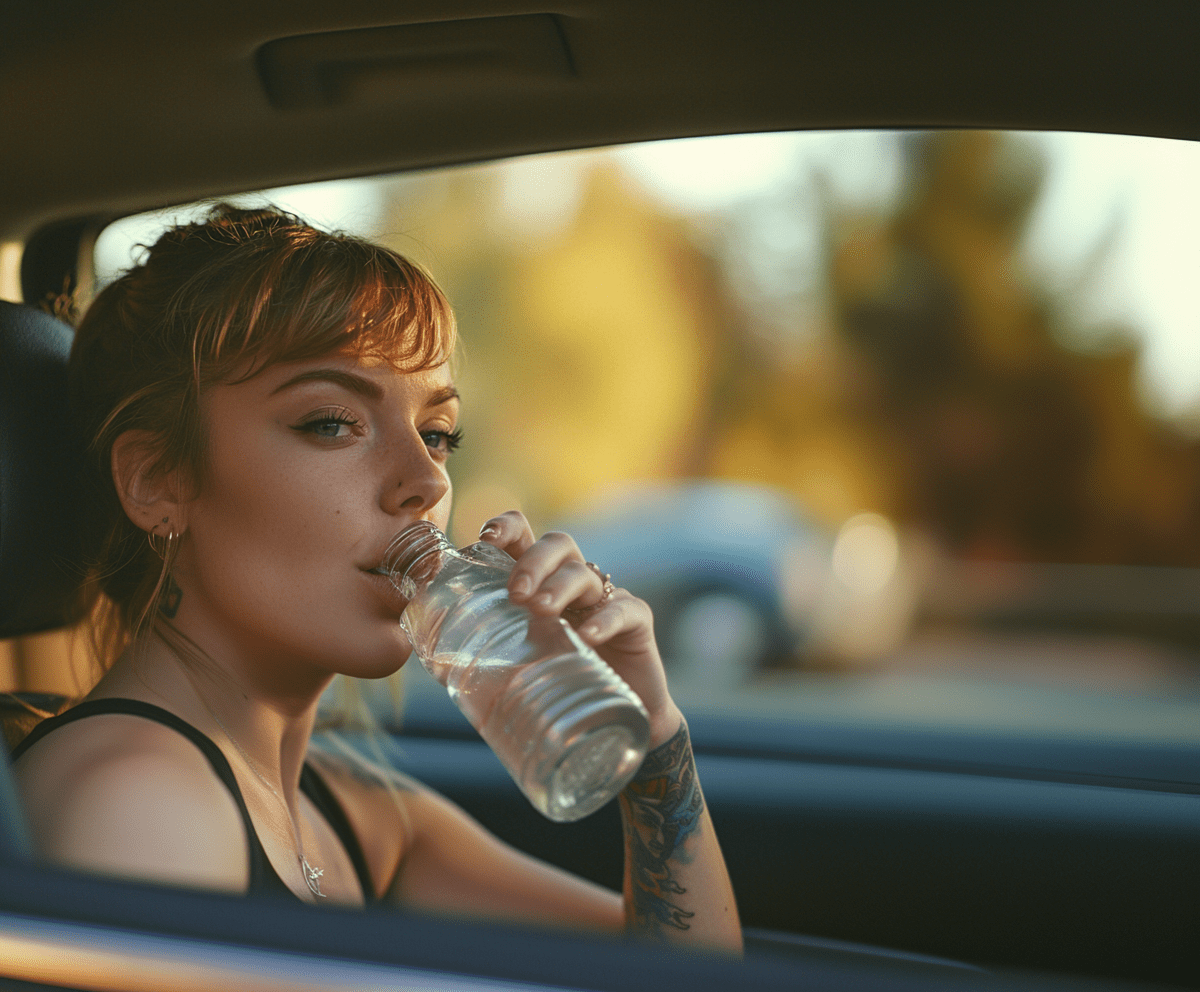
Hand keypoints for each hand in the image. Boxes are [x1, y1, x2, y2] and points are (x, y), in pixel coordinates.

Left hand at [477, 511, 681, 745]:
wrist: (610, 721)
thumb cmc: (559, 683)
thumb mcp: (522, 663)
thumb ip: (487, 656)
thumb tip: (435, 668)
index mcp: (540, 583)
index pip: (524, 537)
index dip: (507, 528)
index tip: (485, 538)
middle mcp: (572, 582)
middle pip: (557, 544)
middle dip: (533, 561)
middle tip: (515, 593)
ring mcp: (606, 598)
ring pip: (584, 573)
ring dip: (559, 587)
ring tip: (540, 611)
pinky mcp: (637, 621)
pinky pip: (624, 609)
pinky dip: (606, 619)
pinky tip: (590, 637)